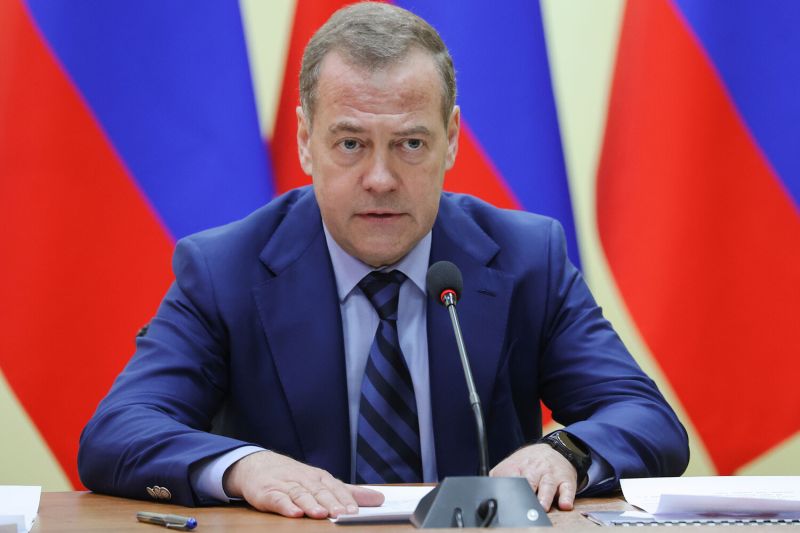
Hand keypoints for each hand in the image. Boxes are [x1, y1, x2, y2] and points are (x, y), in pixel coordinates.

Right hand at [223, 450, 383, 517]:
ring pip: (300, 495)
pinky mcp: (268, 493)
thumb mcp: (323, 482)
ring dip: (311, 504)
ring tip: (321, 514)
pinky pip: (278, 499)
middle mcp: (304, 480)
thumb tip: (379, 499)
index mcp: (319, 477)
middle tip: (343, 514)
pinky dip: (286, 506)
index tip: (356, 511)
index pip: (335, 488)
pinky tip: (294, 513)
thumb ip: (349, 492)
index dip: (345, 500)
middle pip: (320, 491)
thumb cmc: (294, 477)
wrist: (257, 465)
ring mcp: (285, 485)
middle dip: (332, 503)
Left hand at [490, 443, 577, 511]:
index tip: (504, 499)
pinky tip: (565, 504)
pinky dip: (567, 497)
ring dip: (545, 497)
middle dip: (526, 494)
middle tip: (524, 507)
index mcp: (517, 467)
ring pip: (547, 486)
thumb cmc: (529, 464)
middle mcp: (534, 470)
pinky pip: (568, 489)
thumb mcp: (511, 466)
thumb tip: (484, 491)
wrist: (554, 449)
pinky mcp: (566, 480)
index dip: (507, 487)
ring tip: (542, 507)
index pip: (509, 476)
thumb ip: (498, 478)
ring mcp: (551, 475)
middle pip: (529, 481)